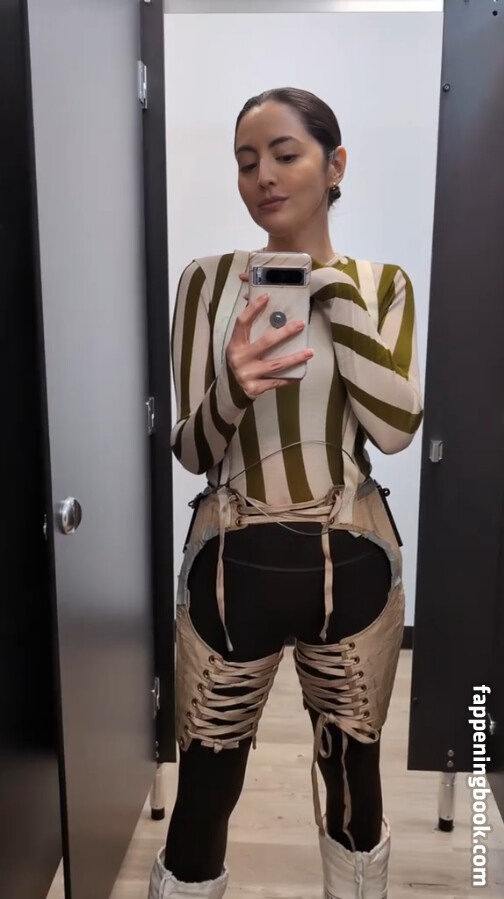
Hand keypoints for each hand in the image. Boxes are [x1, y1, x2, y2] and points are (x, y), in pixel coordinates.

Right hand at [226, 281, 312, 397]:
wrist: (231, 388)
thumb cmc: (241, 359)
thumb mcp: (239, 344)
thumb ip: (249, 327)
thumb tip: (257, 299)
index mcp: (235, 343)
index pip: (242, 322)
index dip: (253, 308)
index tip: (267, 296)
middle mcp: (239, 358)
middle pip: (265, 343)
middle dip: (285, 333)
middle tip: (301, 324)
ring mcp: (247, 374)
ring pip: (275, 365)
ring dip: (295, 358)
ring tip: (310, 352)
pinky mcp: (255, 388)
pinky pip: (276, 382)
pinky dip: (289, 378)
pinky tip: (301, 373)